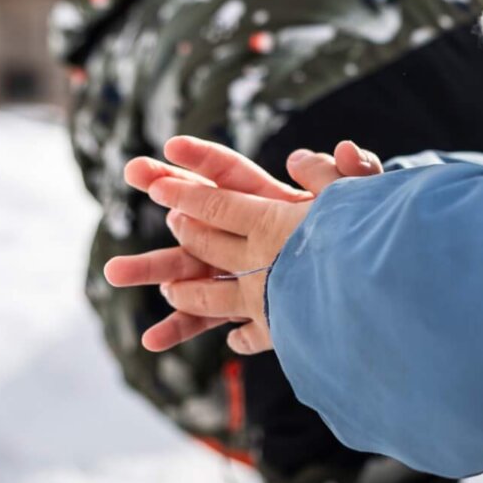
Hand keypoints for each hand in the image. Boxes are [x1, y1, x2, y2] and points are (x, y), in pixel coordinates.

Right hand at [103, 136, 383, 353]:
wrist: (370, 287)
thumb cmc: (369, 238)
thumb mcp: (367, 206)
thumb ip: (358, 178)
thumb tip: (347, 150)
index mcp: (274, 203)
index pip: (235, 173)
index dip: (209, 157)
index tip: (173, 143)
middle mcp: (251, 233)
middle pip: (203, 209)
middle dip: (169, 192)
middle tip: (131, 171)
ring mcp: (245, 270)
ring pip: (193, 267)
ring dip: (154, 269)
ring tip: (112, 273)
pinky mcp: (249, 307)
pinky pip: (210, 316)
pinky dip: (182, 326)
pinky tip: (153, 340)